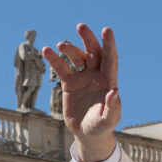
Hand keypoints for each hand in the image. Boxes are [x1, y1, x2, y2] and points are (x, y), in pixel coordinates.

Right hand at [43, 24, 119, 161]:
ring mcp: (82, 77)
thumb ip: (112, 107)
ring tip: (60, 45)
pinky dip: (54, 59)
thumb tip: (114, 91)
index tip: (106, 30)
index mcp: (108, 80)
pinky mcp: (69, 83)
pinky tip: (46, 51)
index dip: (109, 44)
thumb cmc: (101, 127)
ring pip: (76, 57)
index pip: (110, 58)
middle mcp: (96, 75)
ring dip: (69, 49)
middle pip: (93, 52)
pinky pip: (61, 68)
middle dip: (88, 39)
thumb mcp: (108, 120)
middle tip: (81, 26)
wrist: (87, 134)